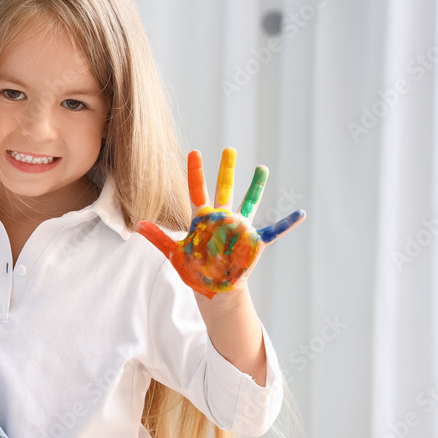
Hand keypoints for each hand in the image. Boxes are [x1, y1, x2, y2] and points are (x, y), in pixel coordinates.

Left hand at [135, 148, 305, 298]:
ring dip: (255, 186)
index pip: (197, 191)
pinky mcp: (254, 242)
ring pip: (249, 202)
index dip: (196, 172)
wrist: (215, 288)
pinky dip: (287, 223)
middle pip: (224, 189)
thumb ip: (158, 237)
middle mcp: (223, 218)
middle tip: (229, 149)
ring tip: (262, 168)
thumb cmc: (195, 271)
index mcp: (203, 219)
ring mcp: (240, 228)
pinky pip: (274, 230)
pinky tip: (300, 213)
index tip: (194, 152)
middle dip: (226, 169)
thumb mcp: (174, 253)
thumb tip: (136, 227)